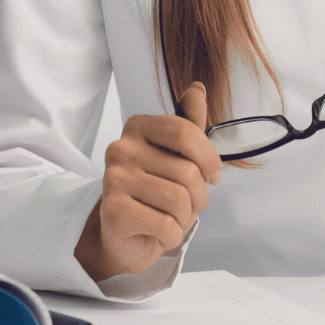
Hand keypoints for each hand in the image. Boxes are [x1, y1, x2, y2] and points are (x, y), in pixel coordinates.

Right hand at [75, 82, 221, 280]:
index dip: (209, 159)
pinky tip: (159, 233)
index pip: (186, 132)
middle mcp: (121, 148)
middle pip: (188, 171)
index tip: (212, 176)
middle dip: (199, 197)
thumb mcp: (176, 155)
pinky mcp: (112, 211)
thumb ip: (189, 123)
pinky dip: (172, 235)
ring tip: (171, 218)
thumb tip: (198, 88)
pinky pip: (166, 225)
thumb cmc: (156, 192)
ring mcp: (113, 179)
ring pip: (179, 200)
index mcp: (138, 127)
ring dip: (185, 218)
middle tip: (185, 206)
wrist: (126, 236)